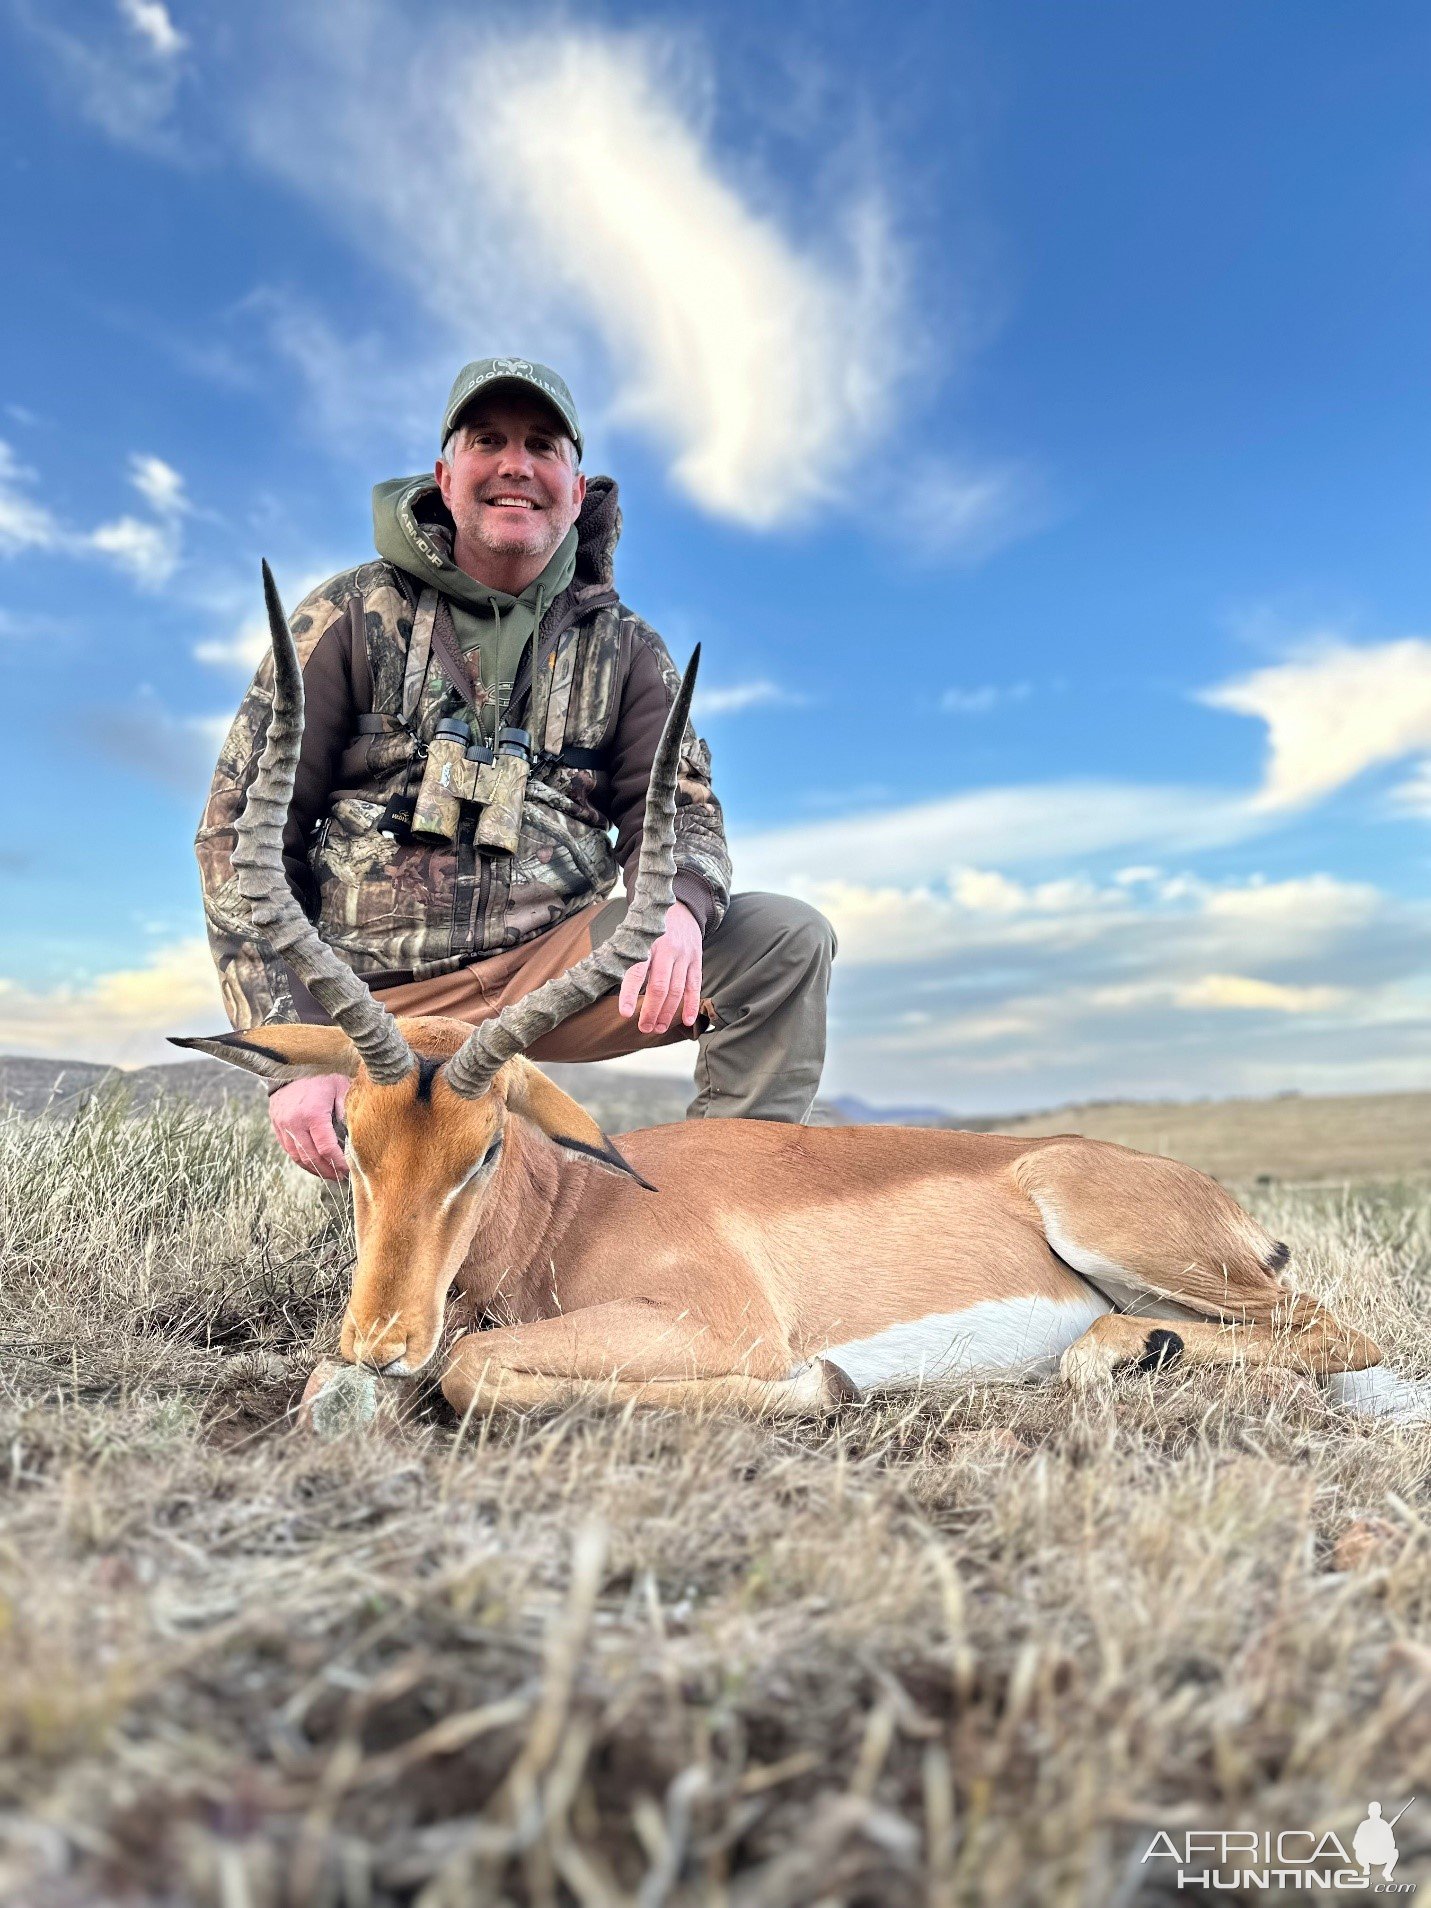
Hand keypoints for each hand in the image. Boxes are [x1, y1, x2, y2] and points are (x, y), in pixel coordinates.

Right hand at [270, 1073, 349, 1179]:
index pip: (326, 1148)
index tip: (347, 1169)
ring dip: (314, 1169)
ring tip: (328, 1174)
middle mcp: (295, 1123)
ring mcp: (283, 1125)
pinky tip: (313, 1164)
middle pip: (311, 1157)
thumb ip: (347, 1111)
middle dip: (327, 1170)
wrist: (291, 1065)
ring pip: (298, 1157)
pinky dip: (301, 1160)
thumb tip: (354, 1135)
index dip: (337, 1162)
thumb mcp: (340, 1088)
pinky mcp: (276, 1125)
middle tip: (340, 1177)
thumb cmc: (321, 1076)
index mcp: (313, 1114)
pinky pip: (288, 1150)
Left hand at [618, 900, 702, 1035]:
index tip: (626, 1014)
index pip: (637, 972)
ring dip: (668, 1013)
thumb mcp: (635, 933)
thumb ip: (627, 956)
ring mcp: (684, 956)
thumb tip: (606, 980)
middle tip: (644, 1028)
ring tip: (658, 1028)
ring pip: (677, 990)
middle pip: (660, 987)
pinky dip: (692, 1004)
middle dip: (651, 1011)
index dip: (631, 994)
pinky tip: (687, 1021)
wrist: (682, 907)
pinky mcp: (696, 960)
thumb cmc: (651, 926)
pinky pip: (694, 986)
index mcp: (646, 943)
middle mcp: (667, 950)